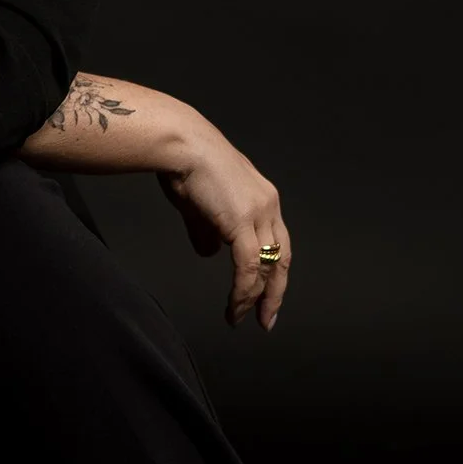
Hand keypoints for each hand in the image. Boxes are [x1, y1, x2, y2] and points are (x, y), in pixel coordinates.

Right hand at [157, 125, 291, 330]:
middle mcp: (268, 206)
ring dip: (256, 298)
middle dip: (274, 292)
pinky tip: (233, 307)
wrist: (180, 144)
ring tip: (241, 319)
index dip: (273, 271)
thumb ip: (208, 231)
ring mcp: (258, 213)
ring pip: (267, 267)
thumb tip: (209, 253)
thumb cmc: (185, 165)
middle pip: (281, 258)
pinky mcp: (242, 222)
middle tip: (266, 319)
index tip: (264, 295)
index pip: (277, 243)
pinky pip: (248, 268)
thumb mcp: (200, 205)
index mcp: (263, 199)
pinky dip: (243, 291)